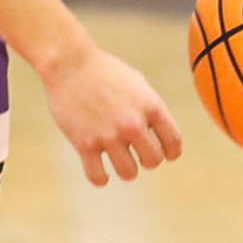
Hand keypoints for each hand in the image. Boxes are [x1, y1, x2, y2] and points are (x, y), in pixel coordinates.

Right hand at [40, 42, 182, 185]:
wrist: (69, 63)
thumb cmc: (104, 72)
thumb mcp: (138, 83)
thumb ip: (151, 109)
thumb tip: (161, 136)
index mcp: (151, 106)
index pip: (173, 142)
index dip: (171, 152)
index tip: (166, 155)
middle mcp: (133, 123)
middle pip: (153, 161)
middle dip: (147, 159)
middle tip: (137, 152)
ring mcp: (109, 135)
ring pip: (129, 173)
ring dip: (126, 169)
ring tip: (119, 159)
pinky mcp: (85, 144)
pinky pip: (98, 177)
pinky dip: (101, 178)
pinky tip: (101, 171)